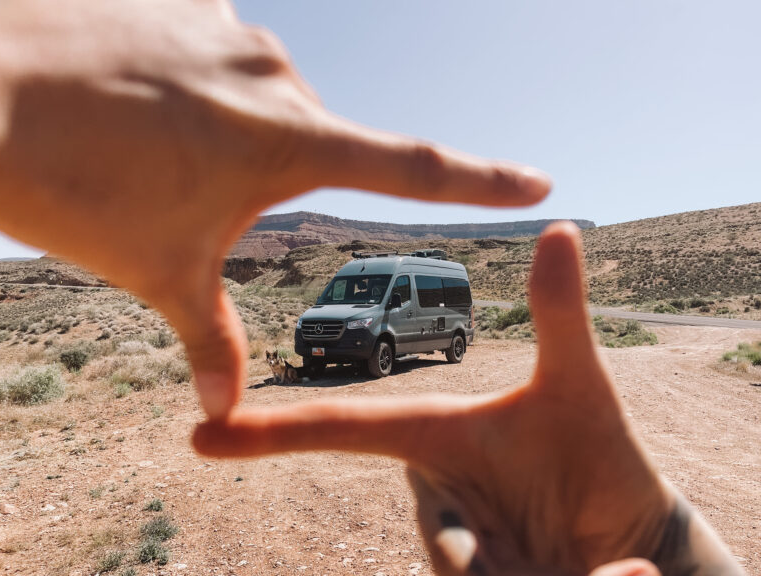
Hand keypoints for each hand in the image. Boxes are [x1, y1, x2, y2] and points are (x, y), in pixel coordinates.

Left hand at [0, 0, 549, 419]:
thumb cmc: (75, 189)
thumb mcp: (160, 274)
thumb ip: (210, 341)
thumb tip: (224, 413)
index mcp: (289, 142)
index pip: (411, 167)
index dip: (480, 179)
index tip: (537, 180)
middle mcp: (275, 74)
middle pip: (306, 144)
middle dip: (259, 179)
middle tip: (185, 190)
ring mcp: (229, 30)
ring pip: (253, 101)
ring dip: (218, 133)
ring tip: (148, 148)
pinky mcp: (185, 3)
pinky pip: (211, 56)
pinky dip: (187, 88)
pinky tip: (133, 97)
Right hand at [193, 222, 670, 574]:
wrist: (633, 528)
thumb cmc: (596, 448)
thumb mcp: (579, 384)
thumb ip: (560, 314)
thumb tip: (561, 224)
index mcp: (434, 436)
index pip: (348, 431)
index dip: (275, 432)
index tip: (204, 435)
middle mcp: (432, 494)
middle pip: (441, 545)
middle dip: (488, 559)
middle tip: (546, 554)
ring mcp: (455, 553)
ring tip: (611, 568)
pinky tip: (611, 574)